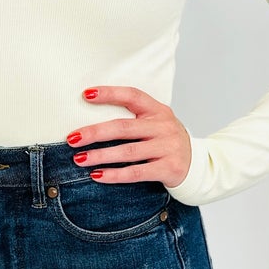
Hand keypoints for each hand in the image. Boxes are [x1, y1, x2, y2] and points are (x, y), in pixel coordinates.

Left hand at [66, 85, 191, 187]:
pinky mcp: (168, 168)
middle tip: (72, 138)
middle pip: (124, 127)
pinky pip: (136, 172)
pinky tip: (98, 175)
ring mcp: (167, 148)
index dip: (109, 94)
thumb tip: (91, 120)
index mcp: (158, 110)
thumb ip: (133, 118)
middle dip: (95, 133)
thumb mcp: (156, 122)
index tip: (86, 95)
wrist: (196, 164)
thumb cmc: (166, 141)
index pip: (132, 96)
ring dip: (100, 156)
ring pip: (128, 152)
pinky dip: (115, 175)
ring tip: (80, 159)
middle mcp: (163, 126)